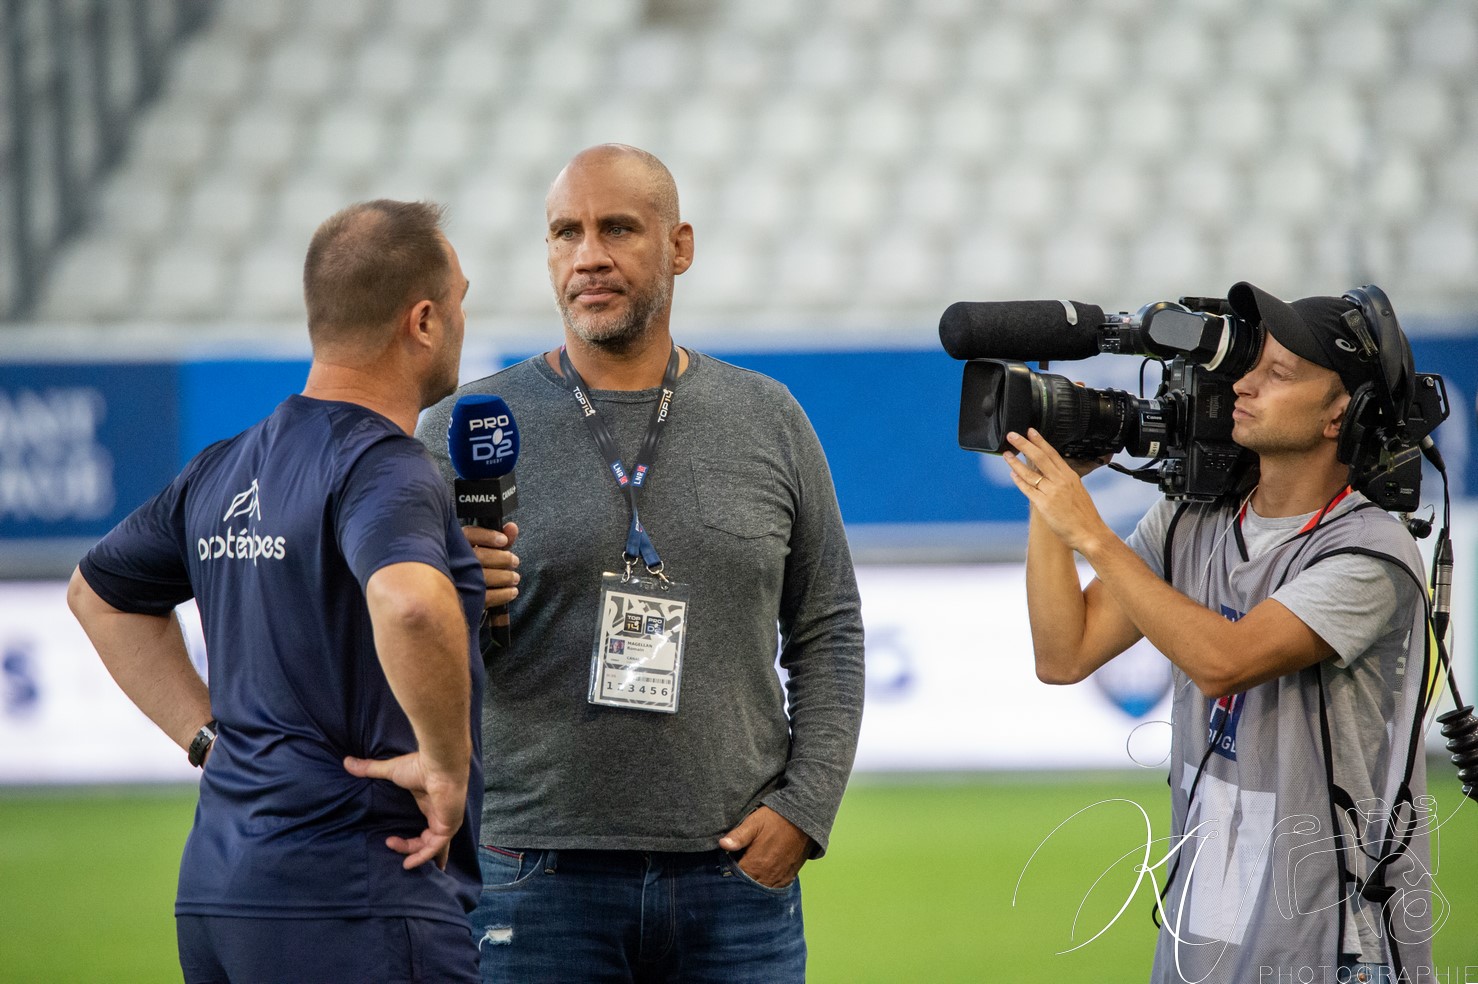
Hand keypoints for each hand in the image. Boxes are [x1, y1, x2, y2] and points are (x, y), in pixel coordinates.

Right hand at [344, 752, 466, 869]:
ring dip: (414, 852)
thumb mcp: (391, 770)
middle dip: (418, 850)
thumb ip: (370, 769)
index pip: (428, 824)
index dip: (420, 836)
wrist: (439, 766)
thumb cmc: (420, 766)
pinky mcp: (448, 827)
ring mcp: (445, 821)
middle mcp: (440, 814)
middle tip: (397, 853)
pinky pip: (435, 847)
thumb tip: (347, 762)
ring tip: (398, 857)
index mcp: (430, 803)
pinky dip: (422, 857)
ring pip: (431, 845)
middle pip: (431, 840)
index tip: (398, 840)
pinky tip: (408, 863)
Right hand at [463, 522, 519, 618]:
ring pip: (483, 577)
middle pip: (478, 556)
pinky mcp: (464, 600)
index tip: (504, 540)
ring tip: (515, 577)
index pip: (469, 535)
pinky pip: (486, 597)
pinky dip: (503, 594)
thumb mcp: (487, 551)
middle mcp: (452, 561)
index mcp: (455, 545)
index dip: (487, 536)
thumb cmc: (477, 568)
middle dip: (502, 558)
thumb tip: (512, 527)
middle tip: (515, 561)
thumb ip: (501, 539)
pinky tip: (512, 591)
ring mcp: (457, 581)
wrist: (456, 599)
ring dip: (505, 577)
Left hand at [718, 806, 812, 888]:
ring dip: (754, 884)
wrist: (803, 820)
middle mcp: (767, 876)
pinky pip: (774, 889)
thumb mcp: (754, 822)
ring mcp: (779, 878)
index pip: (736, 878)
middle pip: (748, 887)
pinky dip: (767, 886)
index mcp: (755, 864)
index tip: (727, 865)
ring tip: (749, 874)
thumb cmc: (775, 819)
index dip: (729, 873)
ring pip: (761, 890)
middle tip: (737, 869)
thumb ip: (738, 836)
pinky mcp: (788, 877)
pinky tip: (762, 878)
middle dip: (741, 881)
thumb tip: (722, 845)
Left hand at [1004, 429, 1113, 555]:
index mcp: (1070, 476)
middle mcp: (1060, 482)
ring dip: (1016, 462)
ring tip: (1007, 454)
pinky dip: (1019, 481)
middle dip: (1025, 445)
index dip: (1040, 441)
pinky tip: (1012, 474)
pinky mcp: (1044, 505)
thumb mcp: (1078, 491)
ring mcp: (1051, 493)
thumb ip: (1065, 481)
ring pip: (1030, 473)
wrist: (1089, 532)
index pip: (1053, 453)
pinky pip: (1028, 489)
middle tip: (1012, 435)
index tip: (1031, 431)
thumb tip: (1055, 473)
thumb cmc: (1084, 515)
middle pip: (1040, 458)